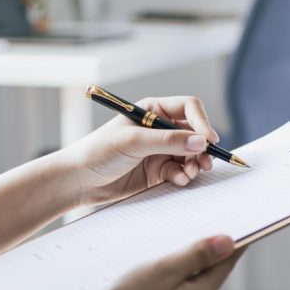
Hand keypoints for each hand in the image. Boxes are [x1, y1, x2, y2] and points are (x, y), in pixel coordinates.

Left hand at [61, 96, 220, 206]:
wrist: (80, 180)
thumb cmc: (99, 151)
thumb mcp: (134, 142)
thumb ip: (168, 141)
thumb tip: (201, 141)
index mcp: (152, 110)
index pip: (189, 109)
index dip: (202, 122)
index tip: (209, 140)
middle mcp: (160, 128)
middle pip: (195, 133)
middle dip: (202, 147)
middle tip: (205, 162)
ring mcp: (161, 150)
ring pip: (192, 154)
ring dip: (195, 164)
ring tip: (189, 173)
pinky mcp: (159, 170)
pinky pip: (182, 171)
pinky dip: (184, 176)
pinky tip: (177, 180)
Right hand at [74, 235, 242, 289]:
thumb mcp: (162, 271)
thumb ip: (197, 256)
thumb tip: (229, 243)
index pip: (225, 264)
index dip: (232, 244)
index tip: (242, 228)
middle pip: (203, 280)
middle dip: (196, 262)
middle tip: (182, 241)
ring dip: (173, 284)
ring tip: (148, 271)